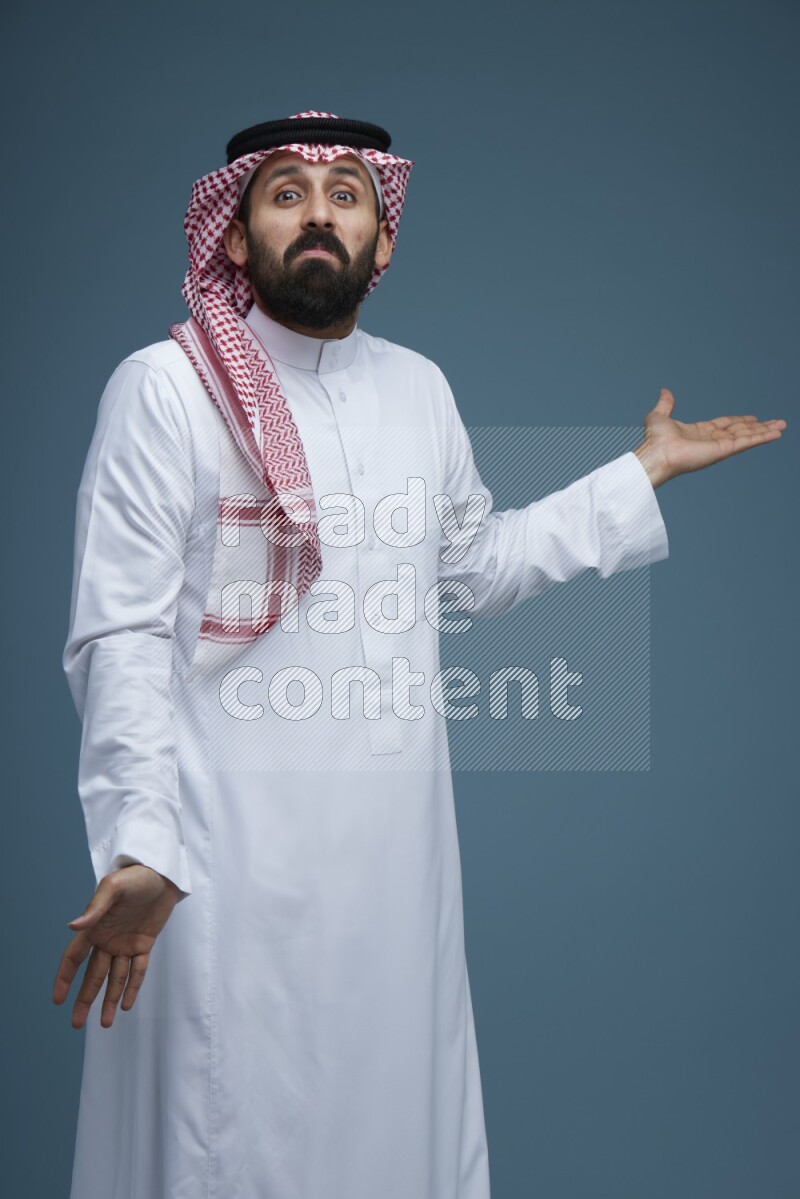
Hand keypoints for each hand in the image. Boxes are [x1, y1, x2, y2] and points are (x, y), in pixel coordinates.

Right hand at [52, 864, 180, 1029]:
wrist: (163, 873)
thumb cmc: (135, 876)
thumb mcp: (113, 888)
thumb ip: (95, 908)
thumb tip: (72, 927)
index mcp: (94, 928)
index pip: (74, 957)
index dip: (64, 978)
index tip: (57, 1000)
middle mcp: (107, 940)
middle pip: (93, 975)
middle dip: (85, 999)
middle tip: (77, 1024)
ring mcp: (125, 944)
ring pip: (115, 978)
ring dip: (110, 1000)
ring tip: (106, 1024)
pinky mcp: (144, 944)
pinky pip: (138, 970)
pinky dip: (133, 987)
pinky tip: (127, 1004)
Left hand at [634, 389, 786, 487]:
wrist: (655, 453)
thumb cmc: (654, 440)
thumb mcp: (659, 416)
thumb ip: (666, 404)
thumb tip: (665, 391)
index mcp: (699, 432)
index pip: (725, 425)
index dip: (739, 421)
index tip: (752, 418)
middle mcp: (711, 440)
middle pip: (741, 431)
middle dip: (759, 427)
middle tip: (776, 423)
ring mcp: (719, 446)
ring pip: (747, 436)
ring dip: (765, 431)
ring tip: (782, 426)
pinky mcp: (723, 450)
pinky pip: (747, 442)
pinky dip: (762, 437)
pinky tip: (776, 433)